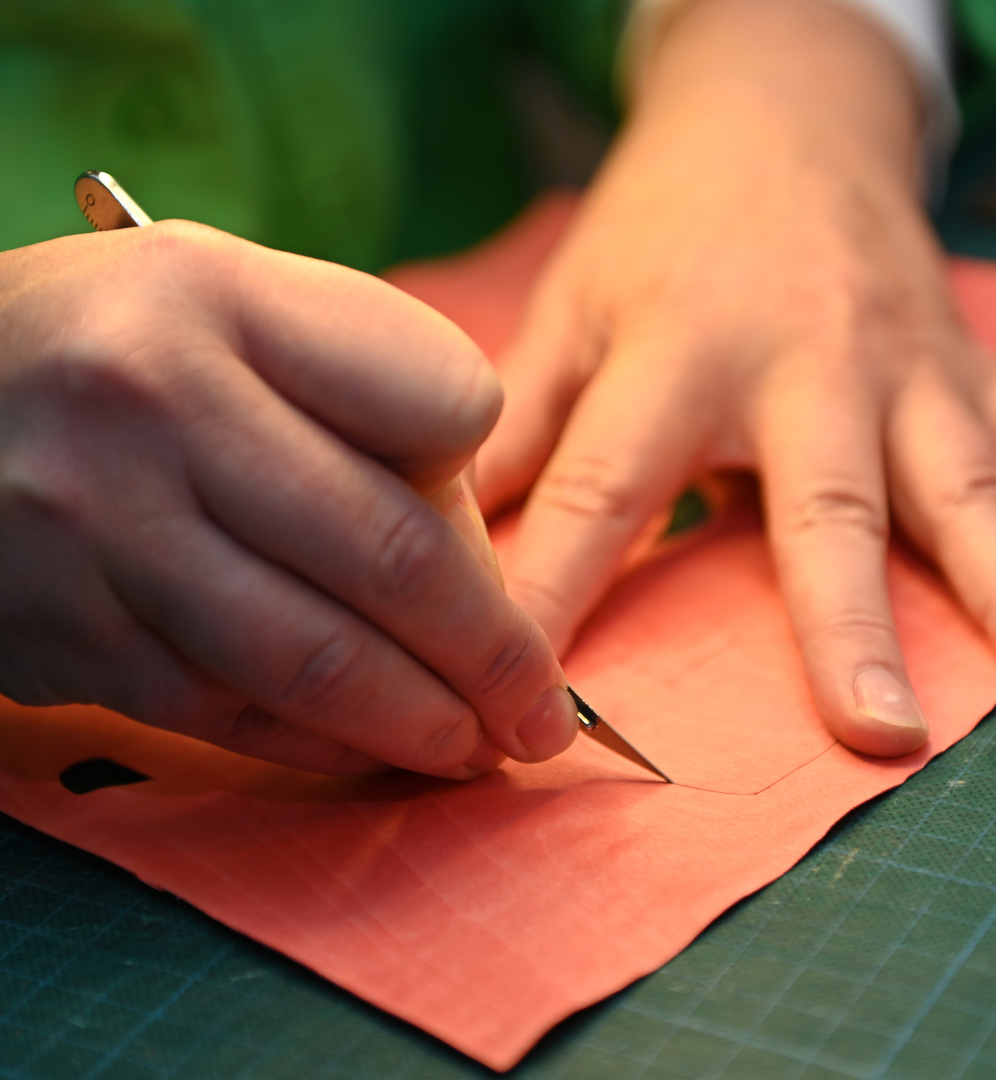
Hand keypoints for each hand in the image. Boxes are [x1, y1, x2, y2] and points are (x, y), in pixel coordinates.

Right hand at [0, 221, 578, 775]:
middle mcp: (157, 409)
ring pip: (315, 661)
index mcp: (225, 300)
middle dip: (494, 653)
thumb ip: (362, 391)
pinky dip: (327, 744)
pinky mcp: (70, 639)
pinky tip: (379, 748)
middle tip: (545, 708)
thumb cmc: (117, 346)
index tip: (480, 510)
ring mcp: (102, 534)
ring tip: (483, 746)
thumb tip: (469, 558)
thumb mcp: (233, 300)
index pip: (443, 400)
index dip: (479, 463)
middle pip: (392, 557)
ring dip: (423, 724)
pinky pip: (232, 715)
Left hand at [475, 0, 995, 756]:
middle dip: (845, 622)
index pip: (603, 493)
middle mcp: (797, 364)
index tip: (530, 715)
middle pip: (820, 504)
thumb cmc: (656, 230)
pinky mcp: (959, 360)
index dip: (559, 597)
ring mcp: (896, 363)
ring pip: (957, 483)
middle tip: (873, 734)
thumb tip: (442, 530)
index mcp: (675, 355)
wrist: (776, 113)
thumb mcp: (572, 309)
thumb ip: (519, 422)